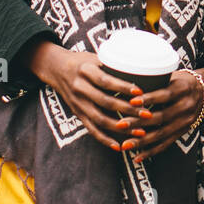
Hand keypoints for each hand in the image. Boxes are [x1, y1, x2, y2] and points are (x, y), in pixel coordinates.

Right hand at [35, 47, 154, 152]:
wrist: (55, 68)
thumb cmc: (82, 61)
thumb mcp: (95, 57)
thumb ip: (113, 64)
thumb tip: (142, 67)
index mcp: (86, 70)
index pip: (105, 81)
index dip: (122, 87)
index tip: (140, 91)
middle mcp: (80, 87)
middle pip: (105, 102)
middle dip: (128, 110)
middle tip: (147, 114)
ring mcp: (78, 103)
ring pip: (100, 119)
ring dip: (121, 127)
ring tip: (140, 131)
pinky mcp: (77, 114)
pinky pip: (91, 129)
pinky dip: (105, 139)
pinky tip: (118, 146)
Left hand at [130, 66, 203, 162]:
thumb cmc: (181, 80)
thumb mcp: (173, 75)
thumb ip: (155, 82)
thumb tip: (127, 84)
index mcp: (183, 89)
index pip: (164, 95)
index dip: (148, 99)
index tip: (131, 102)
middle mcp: (186, 106)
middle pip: (160, 116)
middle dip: (138, 122)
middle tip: (120, 125)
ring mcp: (186, 121)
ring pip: (161, 133)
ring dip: (142, 141)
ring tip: (125, 144)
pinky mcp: (183, 131)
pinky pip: (166, 144)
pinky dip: (151, 151)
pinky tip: (137, 156)